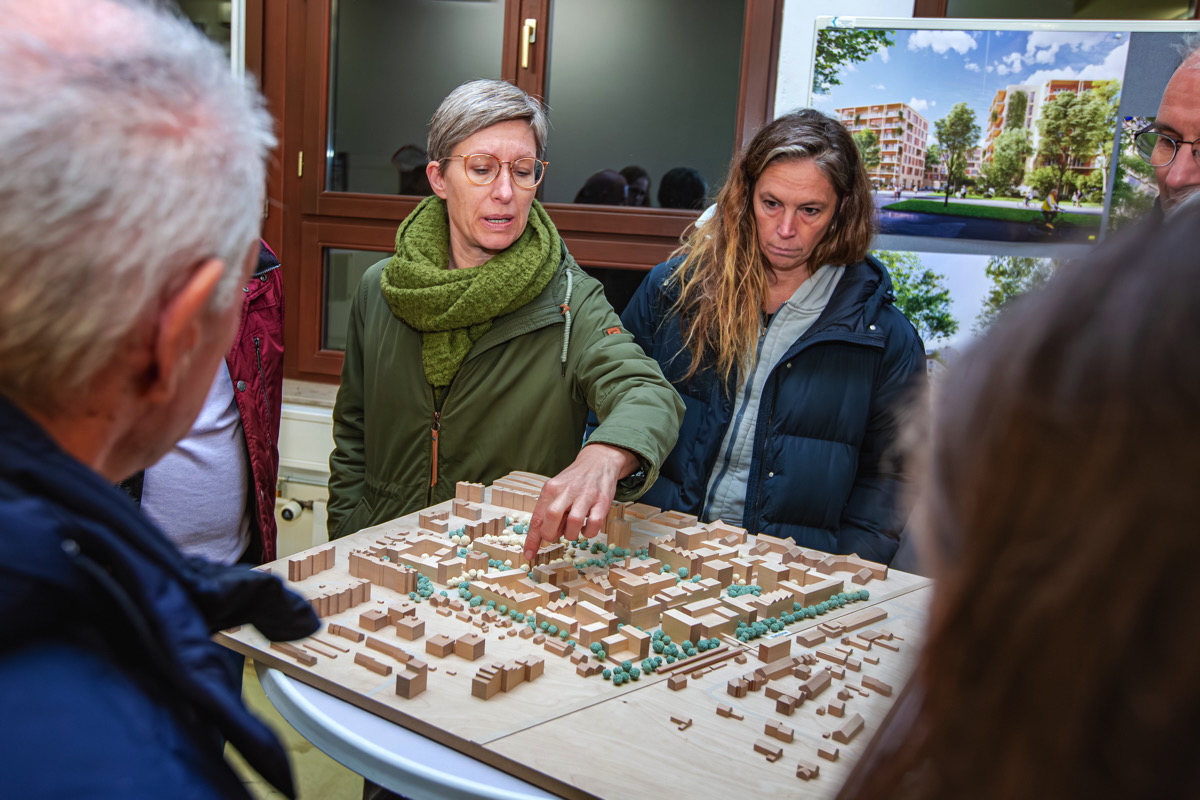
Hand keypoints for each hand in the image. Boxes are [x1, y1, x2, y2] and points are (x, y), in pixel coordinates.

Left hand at [522, 444, 640, 561]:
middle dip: (551, 534)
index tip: (528, 555)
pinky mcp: (602, 502)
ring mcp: (586, 495)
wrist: (598, 462)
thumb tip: (541, 537)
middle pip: (552, 517)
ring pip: (573, 523)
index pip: (537, 517)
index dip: (532, 539)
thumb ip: (548, 511)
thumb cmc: (574, 481)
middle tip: (556, 535)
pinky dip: (588, 532)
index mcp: (551, 488)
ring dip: (571, 534)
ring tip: (572, 530)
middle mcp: (567, 490)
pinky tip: (586, 528)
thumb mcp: (556, 490)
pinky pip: (594, 524)